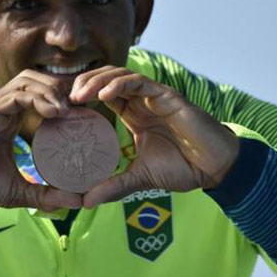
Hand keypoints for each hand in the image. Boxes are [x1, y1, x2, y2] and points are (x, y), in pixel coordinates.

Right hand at [0, 70, 81, 212]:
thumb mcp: (18, 191)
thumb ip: (46, 194)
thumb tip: (78, 201)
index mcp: (9, 119)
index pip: (40, 96)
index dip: (64, 101)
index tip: (86, 116)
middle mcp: (1, 108)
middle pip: (36, 80)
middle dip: (61, 90)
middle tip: (81, 109)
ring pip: (28, 80)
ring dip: (52, 92)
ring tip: (69, 111)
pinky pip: (17, 95)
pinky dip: (38, 99)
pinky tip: (55, 113)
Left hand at [69, 66, 239, 207]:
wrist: (214, 168)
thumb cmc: (182, 168)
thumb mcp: (140, 178)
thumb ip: (114, 186)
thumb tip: (85, 201)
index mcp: (134, 114)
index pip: (102, 95)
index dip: (82, 97)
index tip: (62, 110)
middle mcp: (141, 101)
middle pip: (106, 79)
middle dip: (83, 84)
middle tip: (65, 100)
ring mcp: (154, 96)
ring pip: (119, 75)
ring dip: (96, 81)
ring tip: (79, 95)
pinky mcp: (167, 96)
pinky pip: (139, 82)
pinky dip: (119, 85)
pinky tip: (103, 96)